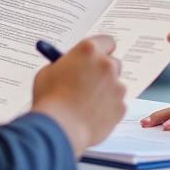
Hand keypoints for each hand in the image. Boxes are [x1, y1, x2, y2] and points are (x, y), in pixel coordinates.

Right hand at [31, 35, 125, 156]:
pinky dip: (107, 109)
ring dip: (105, 91)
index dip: (100, 50)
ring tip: (85, 104)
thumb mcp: (48, 72)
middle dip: (103, 71)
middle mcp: (106, 65)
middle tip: (90, 81)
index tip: (95, 58)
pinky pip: (116, 105)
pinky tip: (90, 116)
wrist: (59, 128)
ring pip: (115, 86)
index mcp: (88, 50)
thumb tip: (69, 67)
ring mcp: (117, 86)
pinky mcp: (121, 107)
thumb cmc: (50, 99)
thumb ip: (64, 66)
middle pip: (113, 63)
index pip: (105, 41)